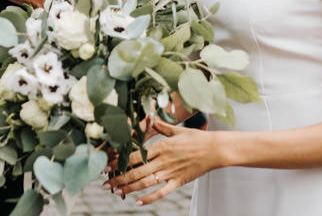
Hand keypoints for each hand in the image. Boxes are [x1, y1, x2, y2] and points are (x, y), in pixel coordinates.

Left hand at [104, 118, 219, 205]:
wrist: (215, 149)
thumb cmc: (197, 138)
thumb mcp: (177, 130)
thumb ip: (161, 126)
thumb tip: (149, 117)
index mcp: (161, 146)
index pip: (135, 156)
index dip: (120, 162)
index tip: (107, 167)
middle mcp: (163, 159)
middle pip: (136, 171)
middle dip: (119, 178)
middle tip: (106, 184)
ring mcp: (171, 171)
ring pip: (146, 182)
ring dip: (130, 188)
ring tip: (117, 192)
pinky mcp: (179, 181)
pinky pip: (162, 192)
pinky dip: (150, 198)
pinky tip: (139, 202)